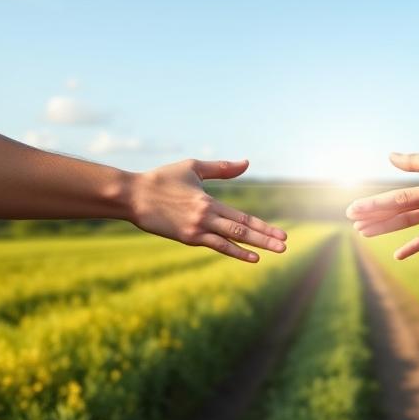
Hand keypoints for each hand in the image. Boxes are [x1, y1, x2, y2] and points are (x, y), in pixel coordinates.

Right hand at [130, 158, 286, 262]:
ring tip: (275, 251)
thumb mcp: (193, 168)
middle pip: (243, 230)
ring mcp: (197, 230)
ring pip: (232, 240)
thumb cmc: (162, 179)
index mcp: (209, 201)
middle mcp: (206, 217)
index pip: (243, 216)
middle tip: (285, 245)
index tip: (282, 232)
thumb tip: (247, 162)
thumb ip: (221, 168)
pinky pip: (215, 246)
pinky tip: (251, 257)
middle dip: (266, 238)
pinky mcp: (187, 238)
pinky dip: (235, 252)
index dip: (264, 225)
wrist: (133, 196)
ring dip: (256, 246)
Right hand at [346, 148, 418, 259]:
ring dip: (388, 228)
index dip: (374, 204)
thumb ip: (416, 171)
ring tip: (366, 234)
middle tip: (353, 224)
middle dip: (376, 217)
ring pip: (409, 222)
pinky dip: (415, 245)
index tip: (352, 210)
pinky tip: (398, 254)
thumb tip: (389, 156)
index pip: (395, 196)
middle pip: (398, 209)